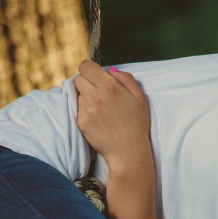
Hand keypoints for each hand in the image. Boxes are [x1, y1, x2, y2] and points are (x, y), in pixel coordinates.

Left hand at [75, 60, 153, 175]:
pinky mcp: (81, 122)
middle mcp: (96, 96)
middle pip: (78, 79)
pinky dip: (84, 112)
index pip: (86, 66)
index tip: (94, 77)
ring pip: (77, 94)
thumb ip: (126, 79)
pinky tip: (97, 120)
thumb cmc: (137, 125)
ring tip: (99, 109)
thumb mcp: (140, 98)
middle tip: (97, 94)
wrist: (128, 152)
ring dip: (85, 98)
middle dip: (86, 83)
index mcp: (109, 87)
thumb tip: (111, 70)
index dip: (90, 70)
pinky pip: (77, 109)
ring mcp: (87, 110)